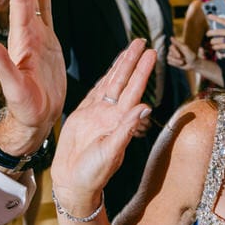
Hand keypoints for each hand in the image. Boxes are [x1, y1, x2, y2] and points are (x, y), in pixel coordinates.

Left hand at [0, 0, 65, 155]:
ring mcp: (38, 38)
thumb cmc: (25, 107)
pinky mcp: (48, 44)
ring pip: (35, 1)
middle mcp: (27, 34)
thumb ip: (2, 67)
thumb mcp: (14, 89)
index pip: (21, 3)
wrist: (35, 118)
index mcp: (21, 41)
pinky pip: (46, 14)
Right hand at [49, 39, 156, 214]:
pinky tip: (111, 70)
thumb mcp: (111, 152)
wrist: (73, 183)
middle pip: (124, 81)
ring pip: (110, 84)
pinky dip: (103, 79)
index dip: (142, 71)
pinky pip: (95, 92)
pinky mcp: (83, 116)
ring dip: (120, 66)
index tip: (152, 53)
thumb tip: (145, 107)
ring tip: (130, 48)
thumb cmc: (93, 173)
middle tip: (143, 42)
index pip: (134, 90)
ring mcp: (98, 114)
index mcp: (120, 121)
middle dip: (133, 61)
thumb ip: (126, 129)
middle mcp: (112, 115)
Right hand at [167, 38, 197, 71]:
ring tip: (183, 62)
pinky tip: (180, 64)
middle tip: (182, 61)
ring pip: (169, 58)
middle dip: (176, 58)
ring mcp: (172, 55)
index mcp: (177, 45)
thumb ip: (177, 43)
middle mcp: (173, 49)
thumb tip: (171, 37)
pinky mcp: (171, 61)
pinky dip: (175, 64)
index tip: (179, 56)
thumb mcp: (185, 49)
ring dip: (176, 62)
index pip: (171, 47)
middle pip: (169, 53)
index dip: (175, 52)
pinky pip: (169, 62)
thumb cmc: (191, 56)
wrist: (194, 65)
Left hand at [208, 16, 224, 61]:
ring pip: (219, 40)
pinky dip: (216, 47)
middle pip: (219, 31)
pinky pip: (221, 46)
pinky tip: (214, 47)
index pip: (224, 21)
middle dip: (211, 32)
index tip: (208, 15)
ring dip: (213, 41)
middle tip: (207, 33)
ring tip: (211, 42)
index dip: (215, 18)